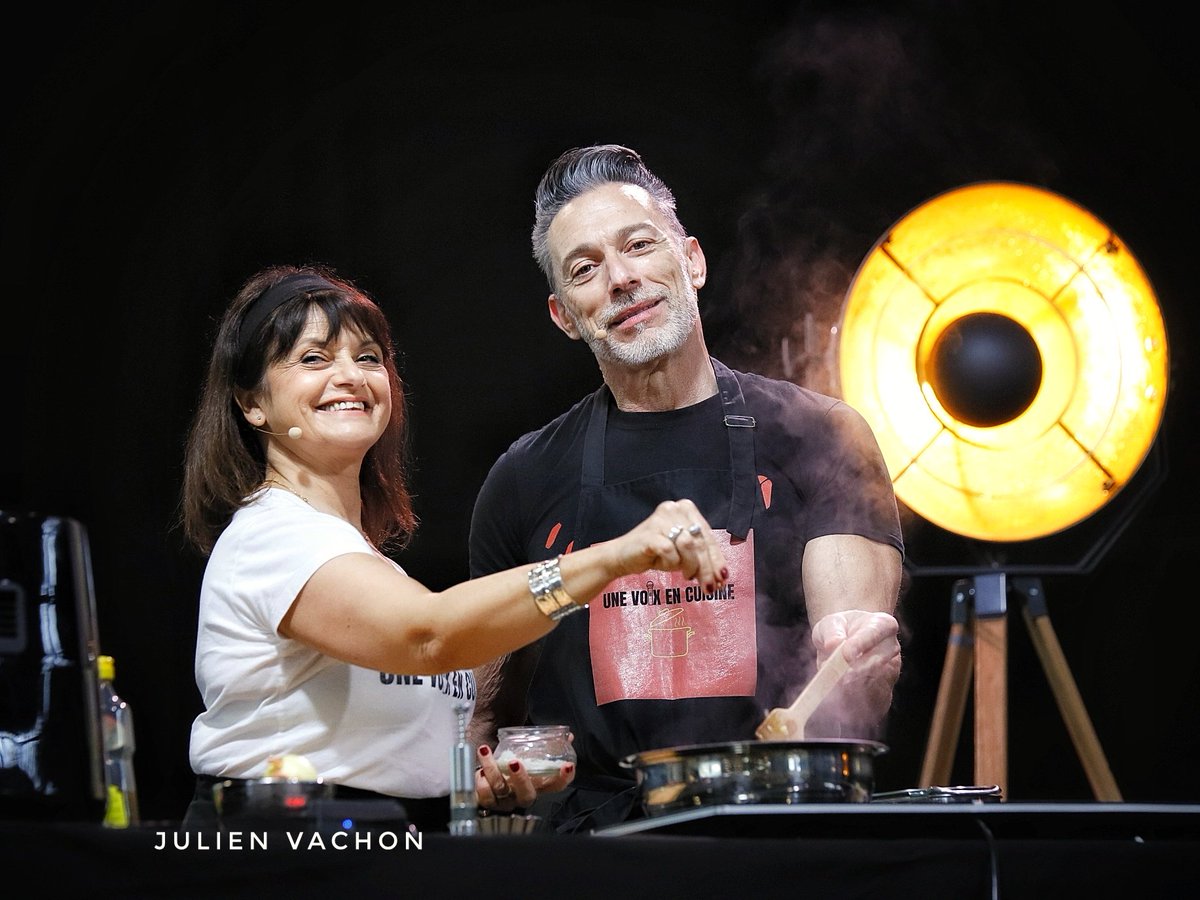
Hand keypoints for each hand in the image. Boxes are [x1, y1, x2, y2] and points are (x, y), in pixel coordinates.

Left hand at [474, 743, 575, 810]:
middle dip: (521, 779)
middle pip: (527, 795)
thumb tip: (567, 736)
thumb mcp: (529, 753)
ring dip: (492, 769)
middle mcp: (522, 796)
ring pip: (501, 791)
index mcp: (536, 785)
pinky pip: (484, 797)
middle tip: (514, 762)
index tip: (566, 765)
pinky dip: (480, 782)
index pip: (556, 786)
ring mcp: (505, 802)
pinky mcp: (488, 803)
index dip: (563, 778)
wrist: (487, 775)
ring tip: (485, 751)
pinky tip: (479, 770)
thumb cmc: (511, 764)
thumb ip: (546, 745)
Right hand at [609, 499, 727, 589]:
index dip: (717, 558)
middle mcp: (674, 509)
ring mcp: (661, 519)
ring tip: (685, 574)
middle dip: (707, 568)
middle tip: (709, 588)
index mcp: (685, 508)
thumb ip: (702, 556)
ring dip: (690, 565)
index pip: (708, 535)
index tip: (723, 577)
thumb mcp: (683, 552)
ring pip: (689, 545)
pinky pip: (670, 552)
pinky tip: (666, 566)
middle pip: (700, 541)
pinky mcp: (650, 534)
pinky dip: (671, 564)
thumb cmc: (655, 553)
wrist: (622, 557)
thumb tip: (721, 576)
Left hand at [806, 609, 900, 735]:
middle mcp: (891, 647)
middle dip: (856, 672)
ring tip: (832, 685)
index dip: (861, 644)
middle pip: (878, 662)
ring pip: (874, 683)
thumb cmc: (839, 630)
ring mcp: (890, 671)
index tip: (846, 655)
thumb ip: (831, 631)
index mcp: (883, 624)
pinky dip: (853, 702)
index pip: (875, 632)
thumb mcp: (830, 623)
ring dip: (851, 687)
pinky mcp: (884, 693)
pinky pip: (871, 702)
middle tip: (837, 677)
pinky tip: (838, 699)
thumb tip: (833, 645)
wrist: (843, 644)